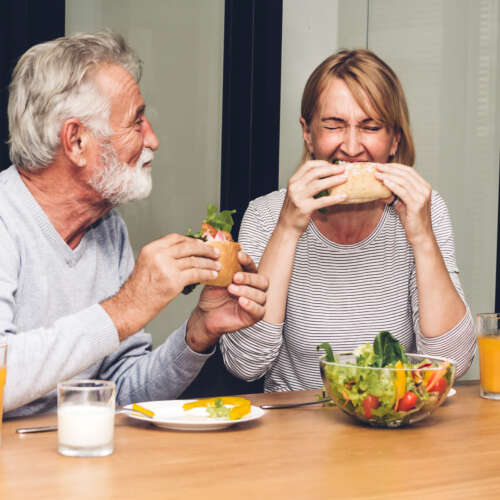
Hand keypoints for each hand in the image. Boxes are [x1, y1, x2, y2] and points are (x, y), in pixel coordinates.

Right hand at [101, 233, 220, 338]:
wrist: (131, 306)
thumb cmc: (139, 290)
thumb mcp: (147, 265)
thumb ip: (163, 256)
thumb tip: (184, 254)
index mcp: (151, 249)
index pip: (176, 238)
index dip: (192, 240)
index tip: (201, 244)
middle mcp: (159, 255)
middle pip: (188, 246)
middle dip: (205, 249)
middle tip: (215, 252)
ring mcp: (167, 267)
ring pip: (194, 260)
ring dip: (209, 263)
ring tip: (217, 265)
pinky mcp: (174, 281)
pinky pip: (196, 274)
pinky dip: (207, 274)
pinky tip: (212, 275)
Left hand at [185, 251, 267, 352]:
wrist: (205, 315)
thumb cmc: (212, 297)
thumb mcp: (215, 279)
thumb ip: (220, 266)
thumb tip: (219, 247)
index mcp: (246, 278)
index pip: (252, 267)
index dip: (247, 261)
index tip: (239, 256)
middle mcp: (254, 289)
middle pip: (262, 281)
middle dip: (249, 278)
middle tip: (235, 277)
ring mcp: (255, 303)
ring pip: (261, 296)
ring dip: (247, 291)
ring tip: (232, 289)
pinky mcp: (253, 316)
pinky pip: (259, 311)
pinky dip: (251, 305)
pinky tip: (241, 301)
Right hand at [278, 160, 347, 235]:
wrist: (286, 227)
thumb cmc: (294, 210)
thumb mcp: (297, 192)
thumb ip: (307, 183)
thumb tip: (327, 175)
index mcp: (293, 181)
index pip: (308, 166)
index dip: (322, 164)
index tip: (333, 165)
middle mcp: (295, 187)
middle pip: (315, 172)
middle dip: (331, 169)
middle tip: (343, 169)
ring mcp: (299, 197)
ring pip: (319, 185)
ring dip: (334, 180)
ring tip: (345, 179)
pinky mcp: (304, 208)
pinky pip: (322, 201)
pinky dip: (334, 198)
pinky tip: (344, 196)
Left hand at [375, 164, 433, 245]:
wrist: (420, 236)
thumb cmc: (412, 221)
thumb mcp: (403, 204)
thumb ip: (396, 195)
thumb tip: (382, 189)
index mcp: (424, 187)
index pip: (409, 171)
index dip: (394, 167)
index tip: (382, 165)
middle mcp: (425, 189)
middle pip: (406, 173)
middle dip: (390, 169)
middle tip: (377, 167)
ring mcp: (422, 196)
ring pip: (404, 181)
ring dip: (389, 176)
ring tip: (377, 174)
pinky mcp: (417, 205)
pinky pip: (403, 191)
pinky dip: (392, 185)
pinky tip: (384, 182)